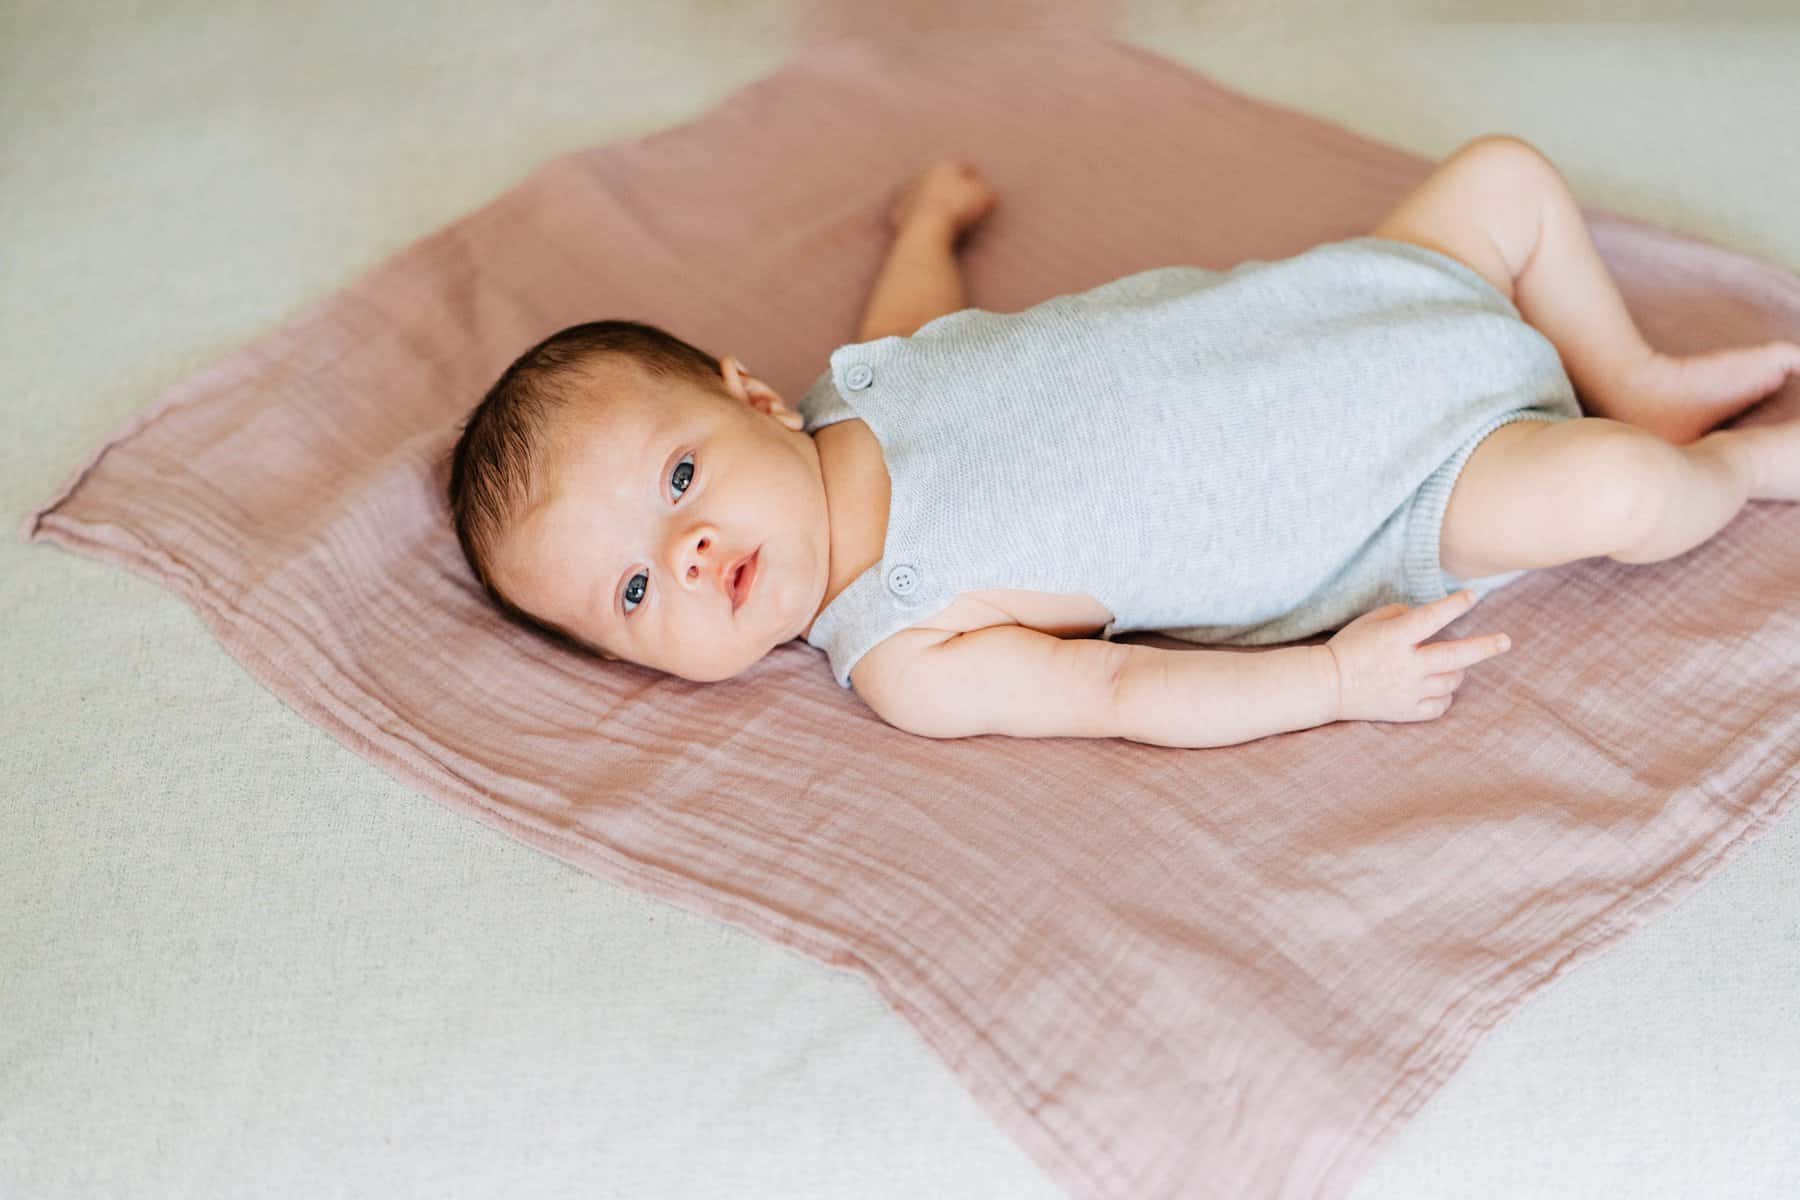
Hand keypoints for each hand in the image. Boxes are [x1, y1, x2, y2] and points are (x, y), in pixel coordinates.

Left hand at [887, 159, 998, 239]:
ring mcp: (906, 194)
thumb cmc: (957, 208)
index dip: (973, 174)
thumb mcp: (983, 196)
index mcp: (944, 166)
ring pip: (919, 192)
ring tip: (938, 211)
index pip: (963, 166)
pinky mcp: (896, 213)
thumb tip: (988, 192)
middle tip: (957, 196)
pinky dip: (914, 216)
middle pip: (938, 177)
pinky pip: (907, 213)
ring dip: (928, 199)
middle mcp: (922, 174)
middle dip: (947, 184)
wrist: (925, 228)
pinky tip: (920, 225)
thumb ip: (986, 190)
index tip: (977, 180)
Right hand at [1324, 590, 1511, 722]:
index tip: (1473, 596)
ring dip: (1456, 671)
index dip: (1455, 605)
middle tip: (1505, 641)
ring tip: (1448, 666)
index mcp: (1395, 638)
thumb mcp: (1370, 621)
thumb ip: (1402, 615)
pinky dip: (1444, 695)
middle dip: (1485, 647)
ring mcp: (1408, 691)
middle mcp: (1406, 665)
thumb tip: (1426, 618)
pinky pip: (1440, 705)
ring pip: (1452, 681)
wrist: (1326, 686)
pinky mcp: (1407, 712)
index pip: (1432, 617)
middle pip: (1457, 656)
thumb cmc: (1349, 648)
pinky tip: (1437, 687)